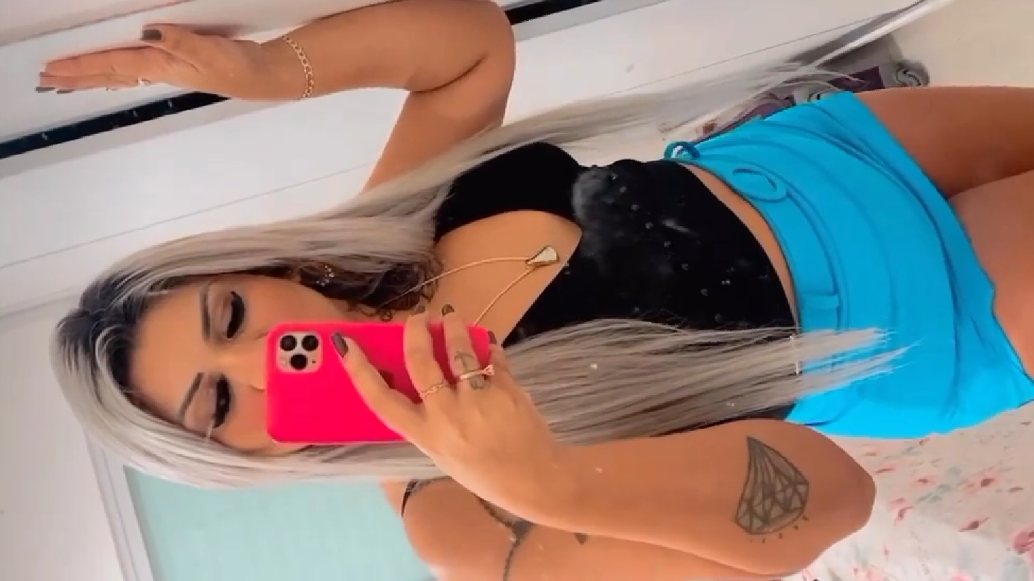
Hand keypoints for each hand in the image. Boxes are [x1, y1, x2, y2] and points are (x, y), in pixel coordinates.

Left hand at [39, 25, 298, 98]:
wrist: (260, 76)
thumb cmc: (235, 65)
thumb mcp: (207, 50)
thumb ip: (177, 40)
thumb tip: (146, 32)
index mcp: (159, 64)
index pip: (111, 64)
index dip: (80, 65)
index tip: (52, 69)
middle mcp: (156, 68)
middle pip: (108, 73)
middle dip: (77, 76)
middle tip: (45, 80)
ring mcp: (164, 68)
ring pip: (117, 72)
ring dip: (91, 75)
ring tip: (67, 79)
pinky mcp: (175, 64)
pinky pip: (133, 68)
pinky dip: (114, 71)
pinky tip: (111, 72)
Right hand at [334, 308, 577, 516]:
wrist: (535, 479)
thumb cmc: (483, 471)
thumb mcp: (442, 452)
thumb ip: (427, 418)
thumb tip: (417, 377)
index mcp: (425, 434)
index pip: (381, 399)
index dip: (359, 369)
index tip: (346, 343)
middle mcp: (447, 414)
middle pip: (419, 359)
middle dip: (414, 330)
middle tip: (418, 317)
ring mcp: (478, 398)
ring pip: (457, 348)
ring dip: (452, 326)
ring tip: (451, 317)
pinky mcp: (507, 387)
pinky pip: (491, 356)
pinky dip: (486, 346)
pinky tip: (485, 344)